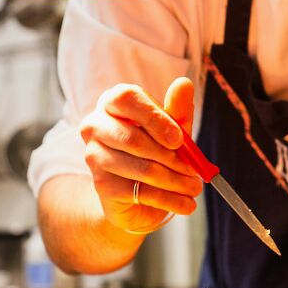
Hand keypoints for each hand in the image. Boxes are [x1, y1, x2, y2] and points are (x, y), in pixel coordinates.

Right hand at [80, 77, 202, 233]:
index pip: (126, 99)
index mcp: (113, 102)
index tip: (179, 139)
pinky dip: (170, 199)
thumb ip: (177, 109)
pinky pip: (141, 192)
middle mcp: (96, 125)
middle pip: (133, 138)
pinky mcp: (101, 185)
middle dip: (171, 157)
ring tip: (194, 187)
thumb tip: (184, 84)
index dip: (155, 118)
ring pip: (142, 168)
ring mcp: (94, 156)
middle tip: (194, 170)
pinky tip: (186, 203)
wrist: (134, 192)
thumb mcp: (171, 128)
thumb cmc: (155, 149)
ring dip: (175, 181)